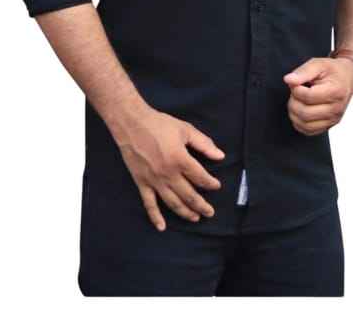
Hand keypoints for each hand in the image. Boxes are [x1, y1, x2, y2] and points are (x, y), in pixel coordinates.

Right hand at [113, 107, 223, 230]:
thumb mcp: (185, 129)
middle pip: (189, 195)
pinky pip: (149, 204)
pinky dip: (155, 217)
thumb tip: (220, 156)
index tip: (216, 186)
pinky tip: (162, 227)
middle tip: (210, 212)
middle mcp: (168, 174)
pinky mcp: (141, 183)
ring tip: (195, 218)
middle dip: (201, 205)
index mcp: (181, 160)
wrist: (132, 124)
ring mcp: (154, 181)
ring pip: (173, 203)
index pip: (200, 177)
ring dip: (185, 213)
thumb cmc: (159, 124)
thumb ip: (203, 144)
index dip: (210, 183)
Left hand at [283, 57, 352, 135]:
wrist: (348, 78)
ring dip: (294, 113)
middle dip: (293, 102)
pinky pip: (308, 130)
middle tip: (296, 92)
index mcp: (336, 92)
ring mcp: (333, 119)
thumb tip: (288, 80)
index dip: (296, 89)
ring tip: (297, 101)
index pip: (308, 97)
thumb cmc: (332, 71)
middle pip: (305, 113)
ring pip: (305, 124)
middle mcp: (336, 109)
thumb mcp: (318, 64)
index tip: (297, 83)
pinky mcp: (329, 125)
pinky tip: (300, 110)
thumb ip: (303, 71)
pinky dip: (298, 122)